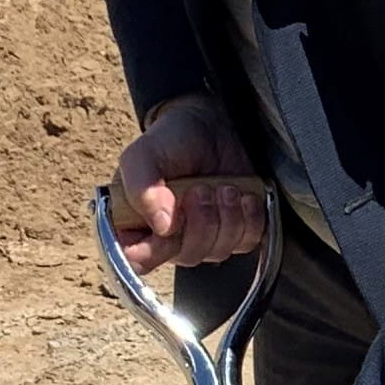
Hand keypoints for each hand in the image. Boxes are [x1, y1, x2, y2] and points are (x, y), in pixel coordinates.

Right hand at [112, 96, 269, 270]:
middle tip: (201, 189)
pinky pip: (246, 241)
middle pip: (187, 256)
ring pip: (218, 251)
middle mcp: (168, 237)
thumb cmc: (171, 139)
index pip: (138, 261)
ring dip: (226, 217)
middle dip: (200, 222)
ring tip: (223, 187)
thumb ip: (141, 187)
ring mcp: (204, 236)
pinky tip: (244, 195)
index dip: (157, 249)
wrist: (211, 123)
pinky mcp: (235, 230)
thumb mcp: (144, 154)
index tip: (170, 223)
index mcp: (136, 225)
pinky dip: (249, 219)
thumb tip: (162, 226)